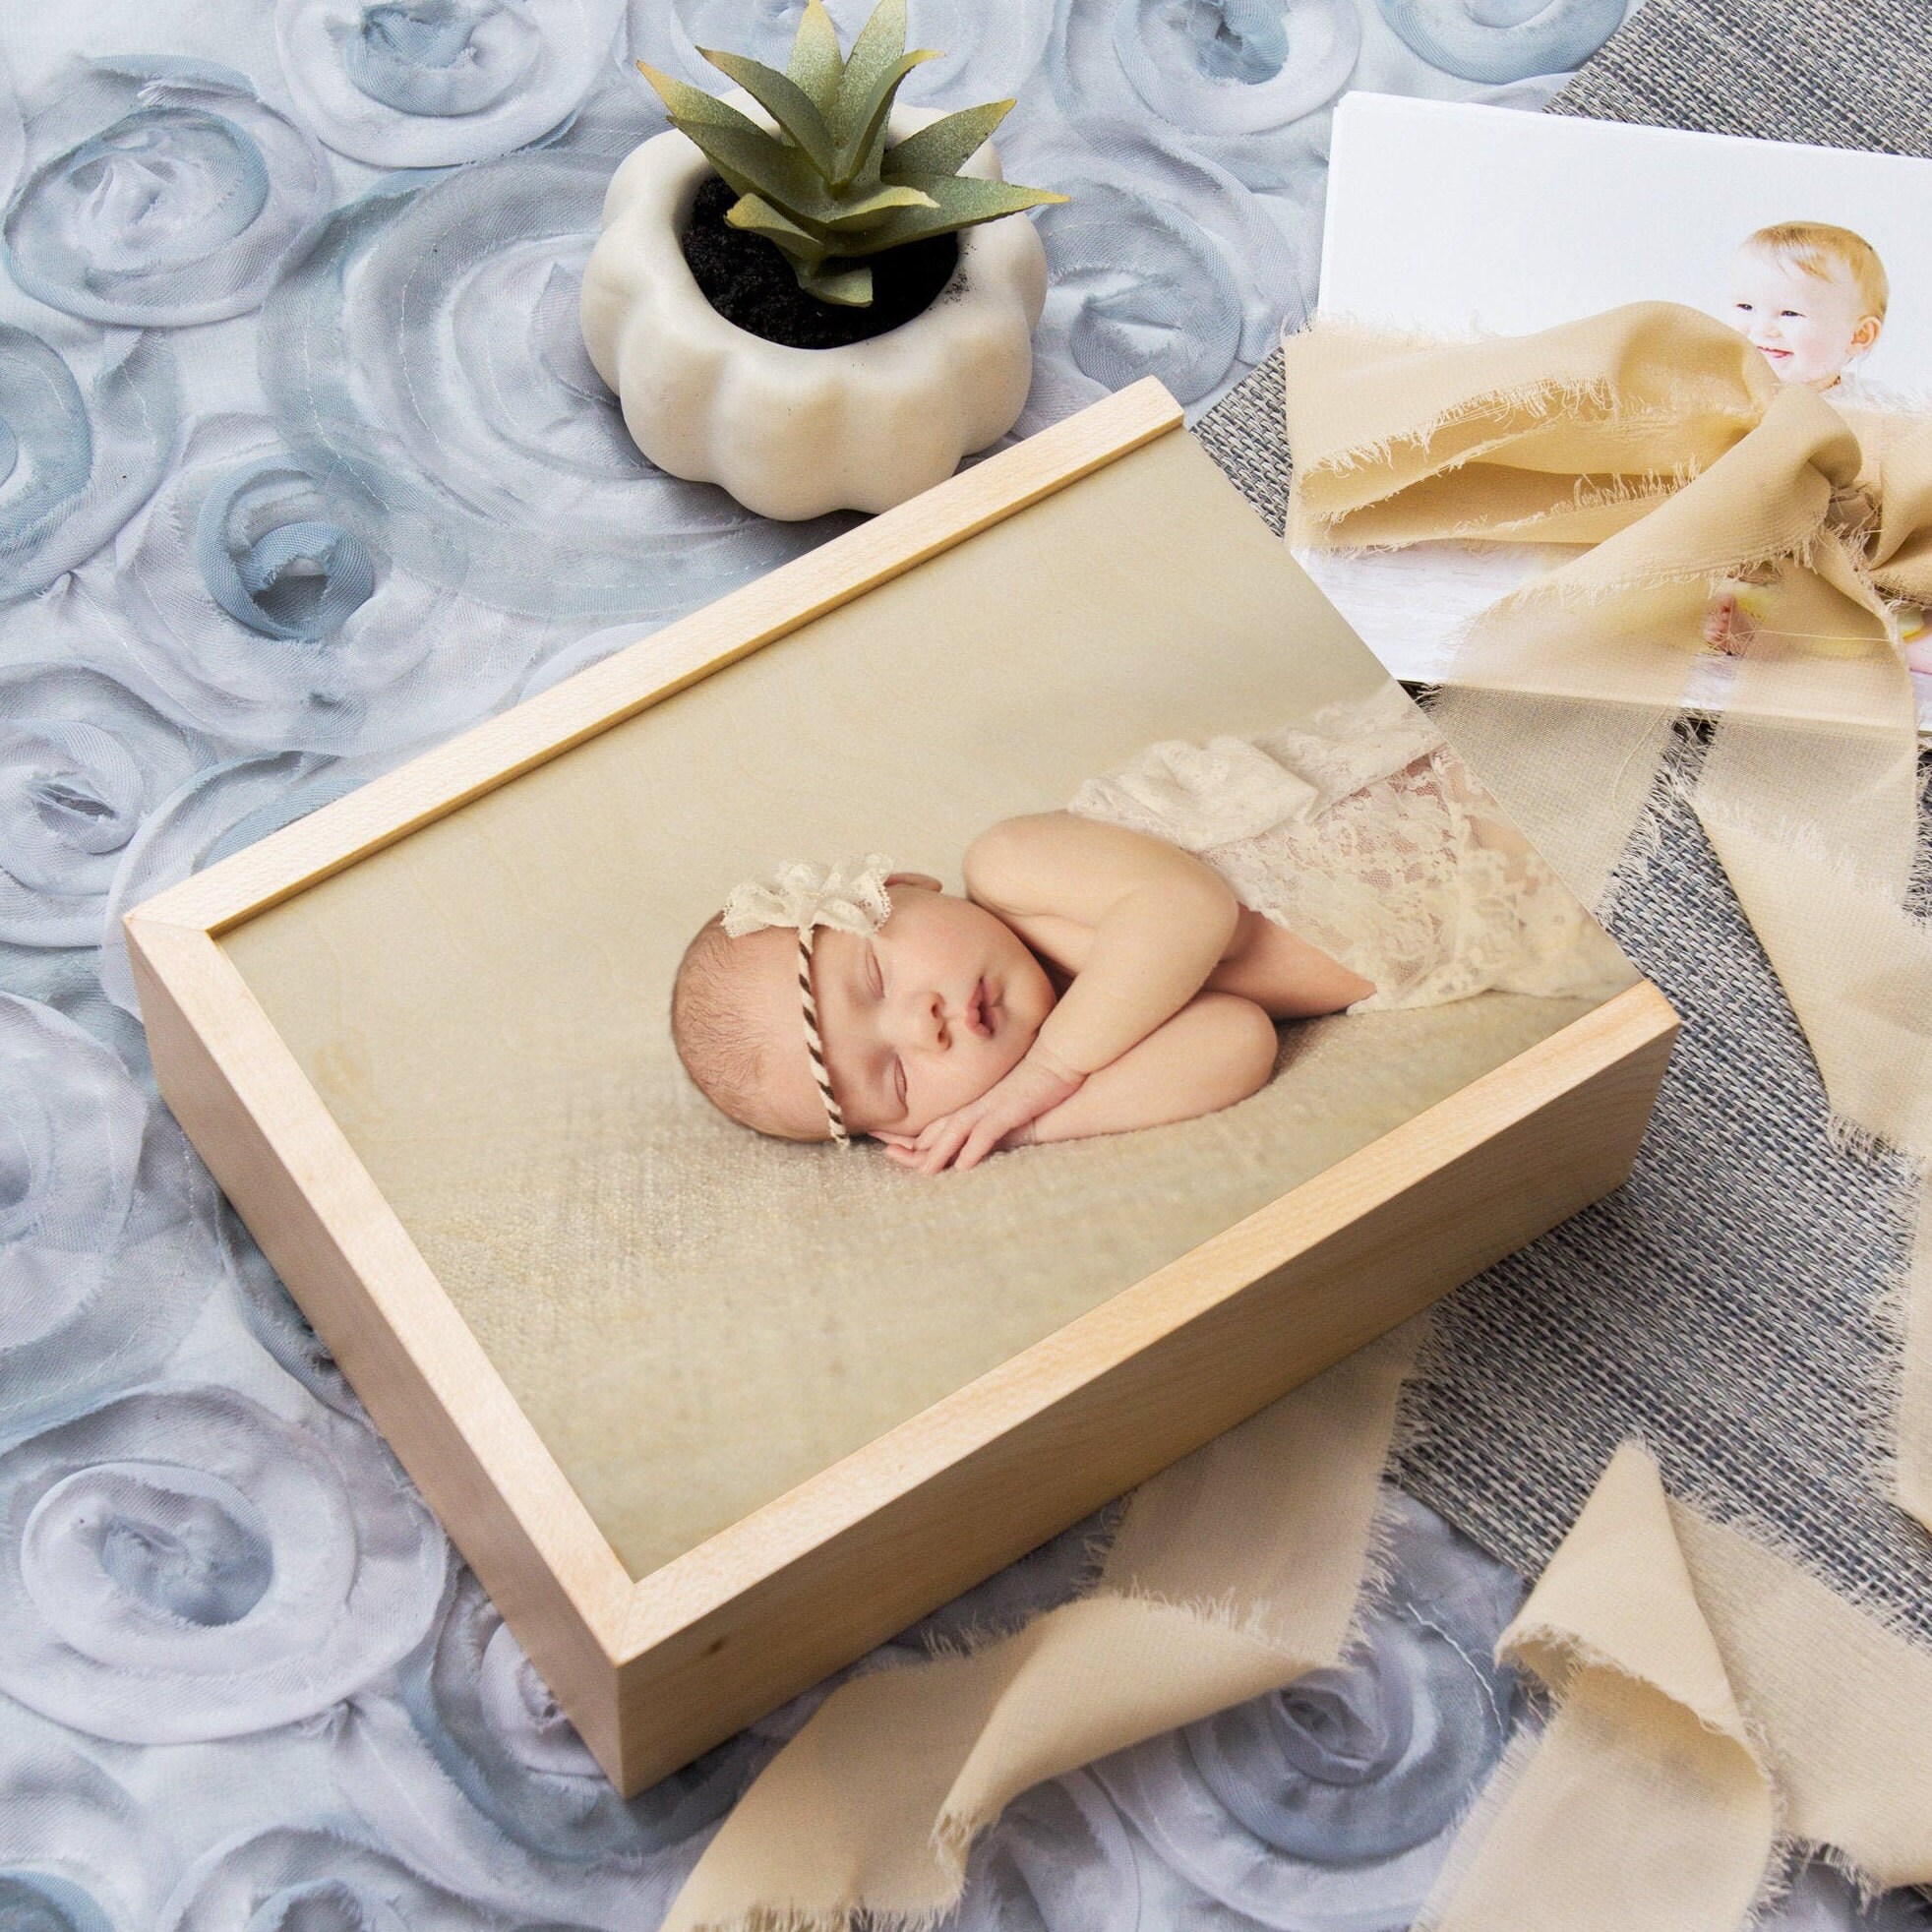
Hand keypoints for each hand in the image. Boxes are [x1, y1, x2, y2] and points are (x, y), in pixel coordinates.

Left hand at [875, 1049, 1084, 1173]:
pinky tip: (964, 1164)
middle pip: (939, 1127)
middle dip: (913, 1144)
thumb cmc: (1032, 1081)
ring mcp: (991, 1107)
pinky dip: (975, 1147)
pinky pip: (988, 1132)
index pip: (935, 1122)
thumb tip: (977, 1130)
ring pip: (958, 1131)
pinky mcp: (1010, 1110)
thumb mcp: (1003, 1101)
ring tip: (923, 1171)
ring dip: (940, 1151)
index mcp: (971, 1104)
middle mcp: (976, 1105)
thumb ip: (987, 1115)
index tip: (889, 1145)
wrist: (1056, 1061)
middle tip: (889, 1155)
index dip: (912, 1136)